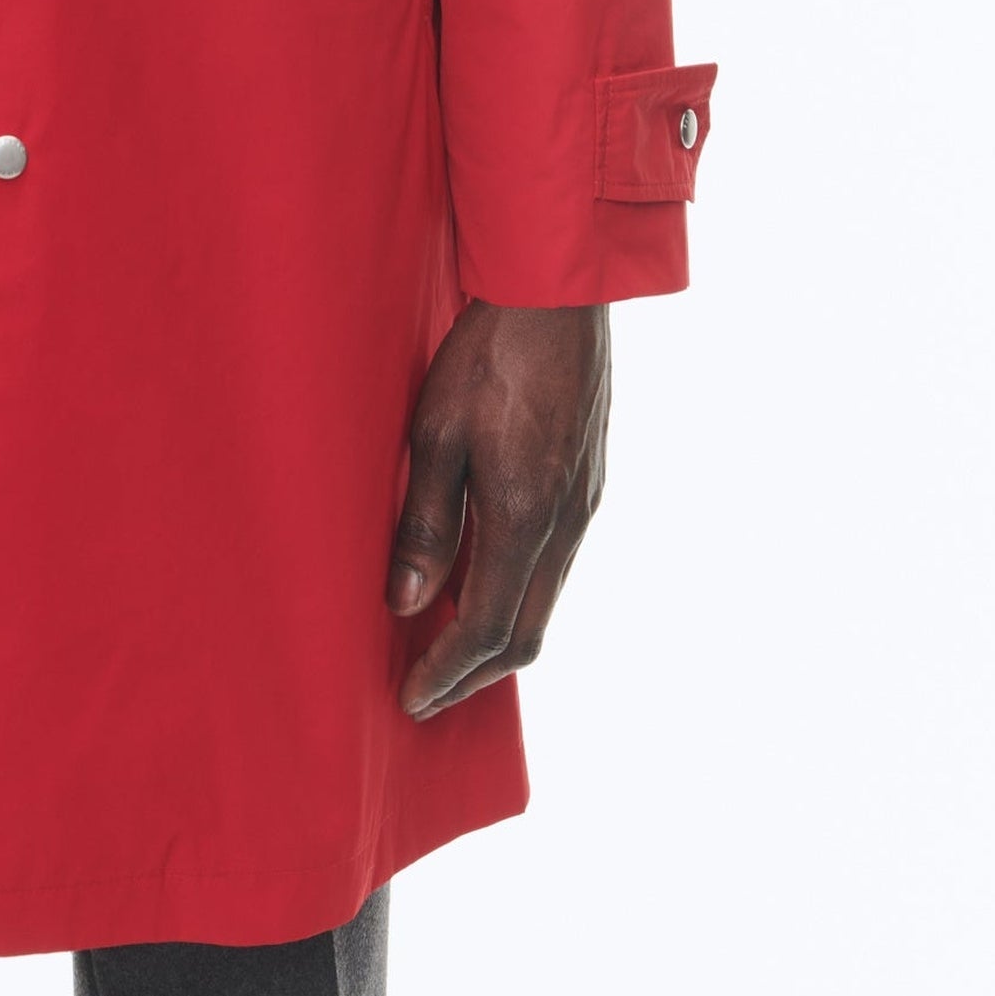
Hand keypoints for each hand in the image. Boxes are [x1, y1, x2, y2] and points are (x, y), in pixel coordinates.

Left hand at [386, 301, 608, 719]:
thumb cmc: (488, 354)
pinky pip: (554, 567)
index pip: (485, 628)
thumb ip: (426, 524)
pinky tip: (480, 583)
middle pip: (525, 633)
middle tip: (425, 691)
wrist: (558, 295)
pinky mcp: (587, 483)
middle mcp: (566, 524)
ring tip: (443, 647)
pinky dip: (516, 595)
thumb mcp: (436, 434)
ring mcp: (584, 505)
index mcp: (525, 517)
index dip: (446, 673)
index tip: (410, 699)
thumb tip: (407, 602)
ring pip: (544, 602)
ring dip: (496, 636)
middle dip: (473, 674)